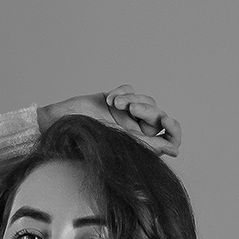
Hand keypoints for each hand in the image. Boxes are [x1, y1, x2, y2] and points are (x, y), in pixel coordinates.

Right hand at [37, 84, 181, 157]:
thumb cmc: (89, 141)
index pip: (169, 135)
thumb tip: (175, 149)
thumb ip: (149, 145)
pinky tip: (108, 100)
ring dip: (131, 99)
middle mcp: (135, 129)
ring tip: (115, 105)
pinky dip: (121, 92)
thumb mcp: (122, 143)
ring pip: (145, 99)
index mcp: (140, 144)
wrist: (62, 125)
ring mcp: (125, 114)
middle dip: (147, 110)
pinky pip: (129, 88)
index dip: (173, 128)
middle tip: (132, 110)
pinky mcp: (115, 100)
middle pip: (157, 113)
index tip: (166, 121)